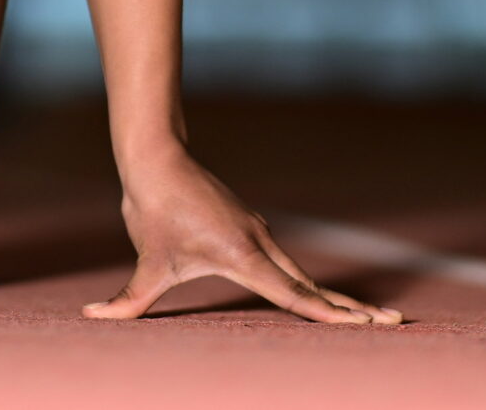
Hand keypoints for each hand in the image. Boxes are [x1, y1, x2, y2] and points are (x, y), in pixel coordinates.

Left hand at [83, 150, 399, 325]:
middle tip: (394, 323)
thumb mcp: (145, 261)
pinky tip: (323, 300)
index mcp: (243, 255)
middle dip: (352, 310)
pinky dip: (311, 284)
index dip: (329, 314)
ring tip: (369, 318)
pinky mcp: (251, 230)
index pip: (295, 294)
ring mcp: (259, 235)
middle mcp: (260, 245)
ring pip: (304, 275)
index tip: (365, 325)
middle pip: (313, 286)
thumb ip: (128, 300)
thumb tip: (92, 316)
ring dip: (336, 298)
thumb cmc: (152, 209)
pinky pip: (287, 264)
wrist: (156, 159)